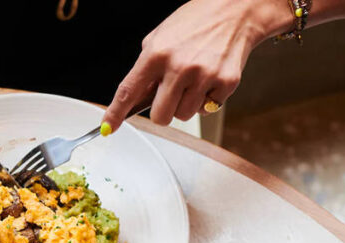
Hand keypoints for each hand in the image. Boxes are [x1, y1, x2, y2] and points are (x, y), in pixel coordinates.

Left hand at [102, 0, 284, 133]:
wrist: (235, 10)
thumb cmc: (194, 24)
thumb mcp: (159, 38)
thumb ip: (145, 69)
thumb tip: (134, 101)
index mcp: (157, 53)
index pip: (129, 91)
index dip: (116, 113)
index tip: (108, 128)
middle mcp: (179, 66)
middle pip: (160, 116)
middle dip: (163, 111)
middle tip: (170, 95)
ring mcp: (204, 75)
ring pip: (184, 115)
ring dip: (185, 104)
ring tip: (193, 80)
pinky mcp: (226, 82)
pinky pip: (208, 109)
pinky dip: (207, 99)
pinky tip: (209, 77)